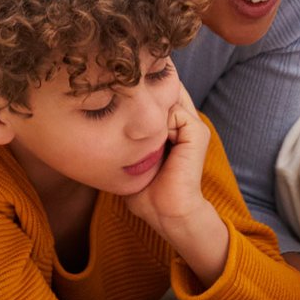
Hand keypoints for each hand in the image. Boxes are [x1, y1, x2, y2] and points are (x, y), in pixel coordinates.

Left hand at [123, 84, 211, 234]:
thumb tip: (102, 112)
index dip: (136, 89)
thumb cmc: (146, 190)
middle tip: (119, 102)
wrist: (167, 214)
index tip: (115, 94)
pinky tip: (150, 143)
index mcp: (173, 123)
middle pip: (162, 85)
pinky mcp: (197, 132)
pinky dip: (158, 123)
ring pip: (166, 95)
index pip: (155, 89)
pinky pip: (174, 111)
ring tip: (133, 131)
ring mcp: (194, 123)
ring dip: (145, 109)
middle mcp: (186, 118)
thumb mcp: (130, 154)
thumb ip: (126, 133)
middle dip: (140, 91)